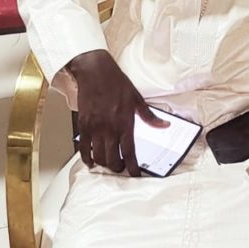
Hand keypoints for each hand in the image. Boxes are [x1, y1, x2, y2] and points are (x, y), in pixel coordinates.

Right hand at [69, 50, 167, 174]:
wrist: (95, 72)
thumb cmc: (117, 83)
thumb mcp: (137, 99)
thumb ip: (150, 116)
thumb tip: (165, 125)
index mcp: (125, 123)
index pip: (130, 152)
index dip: (133, 168)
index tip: (135, 175)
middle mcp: (110, 129)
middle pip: (113, 159)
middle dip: (118, 168)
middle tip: (122, 167)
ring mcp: (95, 128)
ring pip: (98, 156)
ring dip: (104, 164)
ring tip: (109, 163)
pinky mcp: (83, 125)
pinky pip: (83, 148)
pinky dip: (87, 158)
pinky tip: (91, 161)